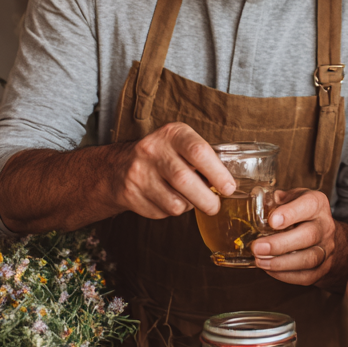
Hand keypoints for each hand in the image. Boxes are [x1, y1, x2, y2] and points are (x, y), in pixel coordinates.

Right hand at [114, 122, 234, 219]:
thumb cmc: (163, 156)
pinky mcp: (131, 194)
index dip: (218, 173)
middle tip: (214, 206)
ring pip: (175, 203)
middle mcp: (153, 150)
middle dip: (207, 200)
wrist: (118, 166)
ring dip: (188, 206)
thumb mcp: (181, 144)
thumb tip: (228, 185)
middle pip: (186, 180)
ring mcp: (139, 173)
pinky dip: (170, 211)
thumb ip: (203, 159)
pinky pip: (162, 212)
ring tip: (186, 198)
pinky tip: (166, 199)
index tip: (228, 188)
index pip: (199, 152)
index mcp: (172, 134)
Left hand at [251, 189, 335, 284]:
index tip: (272, 221)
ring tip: (260, 261)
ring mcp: (326, 249)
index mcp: (317, 204)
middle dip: (280, 244)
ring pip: (309, 259)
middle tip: (257, 248)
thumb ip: (276, 200)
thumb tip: (258, 205)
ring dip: (281, 263)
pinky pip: (306, 276)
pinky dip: (285, 275)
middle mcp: (325, 226)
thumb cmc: (300, 213)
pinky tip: (269, 269)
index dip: (291, 213)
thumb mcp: (291, 198)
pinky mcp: (323, 268)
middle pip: (309, 236)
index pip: (309, 205)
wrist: (323, 234)